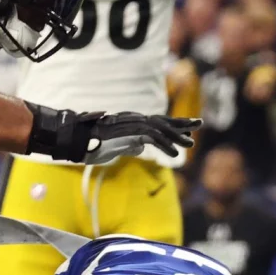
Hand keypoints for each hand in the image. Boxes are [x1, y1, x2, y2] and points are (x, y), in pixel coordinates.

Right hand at [26, 104, 200, 164]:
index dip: (174, 123)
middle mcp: (133, 121)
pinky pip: (152, 138)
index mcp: (131, 123)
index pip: (157, 122)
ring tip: (189, 144)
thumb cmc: (91, 144)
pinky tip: (174, 155)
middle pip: (162, 120)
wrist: (76, 141)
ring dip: (176, 136)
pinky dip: (165, 145)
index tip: (189, 126)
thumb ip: (129, 146)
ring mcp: (131, 126)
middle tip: (199, 123)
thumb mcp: (115, 147)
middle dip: (181, 122)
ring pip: (160, 128)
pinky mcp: (128, 134)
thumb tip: (140, 148)